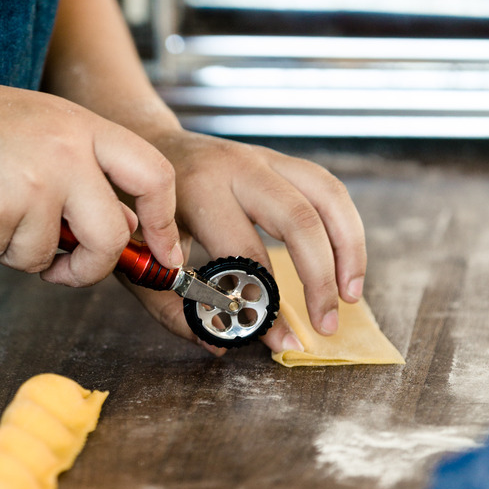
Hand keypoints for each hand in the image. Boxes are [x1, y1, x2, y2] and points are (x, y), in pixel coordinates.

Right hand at [0, 73, 181, 286]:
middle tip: (70, 269)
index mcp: (83, 128)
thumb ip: (89, 173)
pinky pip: (5, 256)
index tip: (166, 254)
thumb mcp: (44, 131)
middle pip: (112, 235)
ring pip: (49, 256)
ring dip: (21, 251)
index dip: (165, 223)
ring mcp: (32, 183)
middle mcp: (65, 153)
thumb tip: (128, 227)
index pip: (154, 175)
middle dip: (93, 266)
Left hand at [125, 130, 366, 356]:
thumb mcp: (138, 256)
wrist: (139, 144)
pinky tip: (345, 263)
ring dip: (348, 247)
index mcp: (195, 190)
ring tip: (351, 295)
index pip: (244, 253)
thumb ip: (170, 305)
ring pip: (327, 195)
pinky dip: (345, 227)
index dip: (265, 302)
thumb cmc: (137, 205)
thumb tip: (217, 344)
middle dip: (320, 277)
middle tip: (326, 322)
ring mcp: (263, 157)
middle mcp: (236, 167)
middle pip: (298, 219)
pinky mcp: (280, 161)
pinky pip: (328, 189)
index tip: (278, 339)